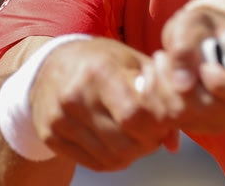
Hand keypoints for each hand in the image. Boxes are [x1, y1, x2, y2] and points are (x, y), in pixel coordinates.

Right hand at [28, 37, 179, 169]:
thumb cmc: (101, 60)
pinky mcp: (51, 136)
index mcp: (100, 71)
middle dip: (148, 143)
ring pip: (110, 158)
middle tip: (155, 133)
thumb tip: (173, 142)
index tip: (165, 120)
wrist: (51, 64)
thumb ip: (159, 94)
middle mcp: (75, 96)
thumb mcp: (133, 62)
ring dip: (133, 154)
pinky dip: (113, 159)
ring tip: (138, 137)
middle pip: (123, 143)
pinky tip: (118, 142)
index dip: (157, 124)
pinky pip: (93, 163)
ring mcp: (60, 119)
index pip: (135, 115)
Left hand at [150, 6, 224, 134]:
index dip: (220, 80)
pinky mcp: (198, 126)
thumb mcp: (194, 24)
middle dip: (175, 81)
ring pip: (184, 116)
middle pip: (208, 109)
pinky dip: (155, 99)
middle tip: (161, 56)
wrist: (195, 39)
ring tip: (158, 61)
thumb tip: (182, 84)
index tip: (204, 65)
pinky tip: (155, 77)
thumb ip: (187, 46)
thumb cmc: (202, 27)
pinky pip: (170, 121)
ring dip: (160, 87)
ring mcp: (220, 118)